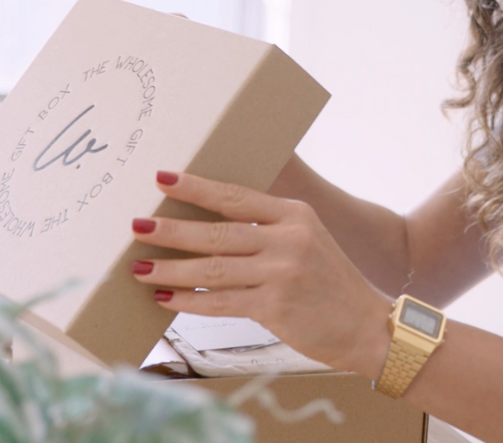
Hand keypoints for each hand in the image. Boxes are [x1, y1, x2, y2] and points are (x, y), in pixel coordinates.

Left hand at [130, 171, 392, 378]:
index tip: (163, 179)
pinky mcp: (275, 307)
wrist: (364, 323)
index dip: (197, 188)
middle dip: (173, 229)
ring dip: (172, 268)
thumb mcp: (308, 237)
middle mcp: (289, 239)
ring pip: (214, 268)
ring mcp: (282, 273)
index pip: (236, 196)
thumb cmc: (328, 279)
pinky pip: (221, 302)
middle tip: (138, 225)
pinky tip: (165, 297)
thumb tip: (211, 221)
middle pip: (219, 232)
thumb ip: (268, 226)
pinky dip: (189, 300)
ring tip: (140, 266)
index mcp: (294, 214)